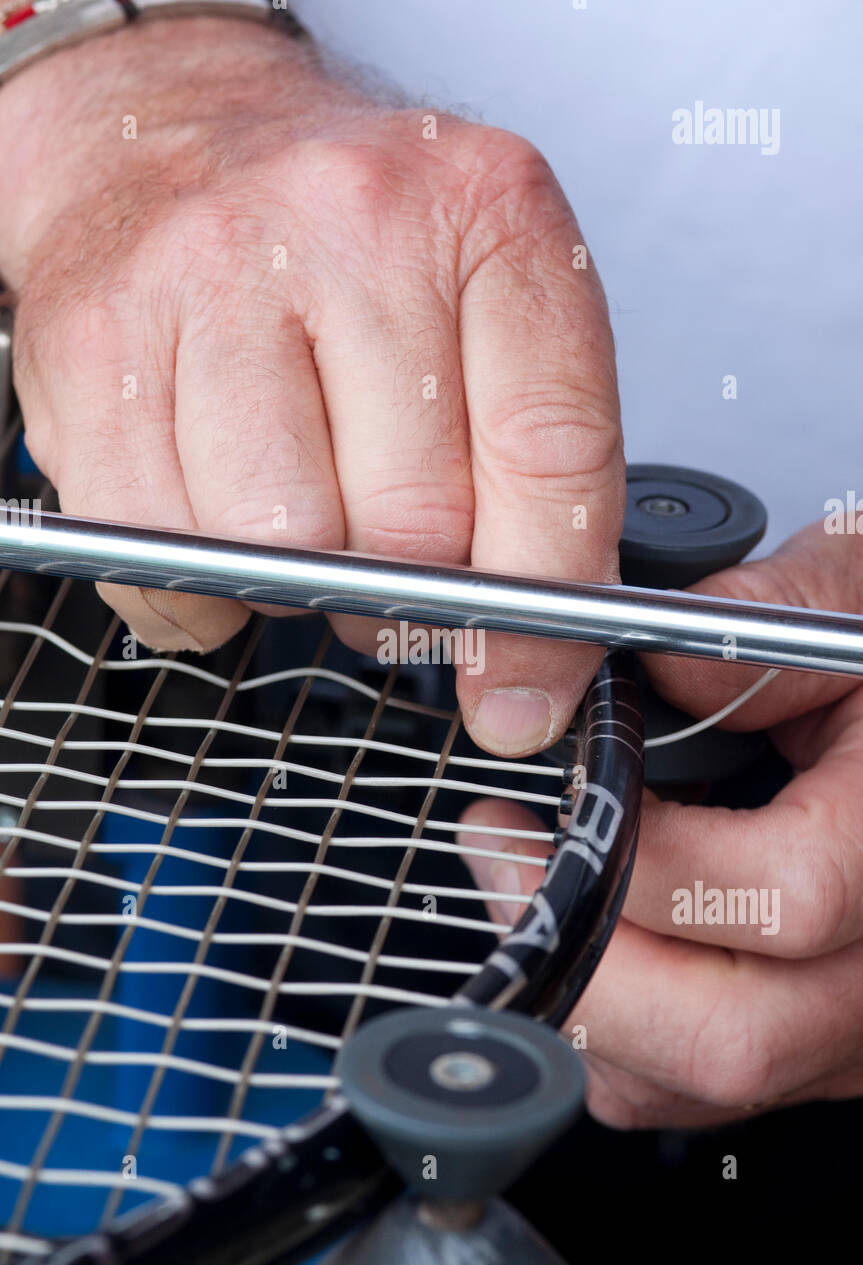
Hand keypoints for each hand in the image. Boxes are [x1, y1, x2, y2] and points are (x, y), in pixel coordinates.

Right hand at [0, 16, 624, 757]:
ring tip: (300, 517)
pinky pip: (159, 559)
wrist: (179, 137)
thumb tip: (525, 684)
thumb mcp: (492, 314)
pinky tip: (217, 522)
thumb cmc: (351, 243)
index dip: (544, 607)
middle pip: (411, 528)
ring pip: (279, 550)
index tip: (524, 685)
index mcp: (485, 213)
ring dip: (299, 583)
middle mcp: (349, 225)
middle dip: (408, 590)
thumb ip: (541, 485)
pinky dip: (200, 590)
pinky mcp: (96, 344)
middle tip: (390, 555)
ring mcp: (207, 276)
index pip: (548, 454)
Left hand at [461, 519, 862, 1124]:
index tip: (576, 798)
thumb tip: (653, 666)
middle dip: (585, 953)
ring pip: (694, 1085)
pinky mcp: (815, 1052)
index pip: (781, 900)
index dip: (648, 860)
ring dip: (582, 994)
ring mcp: (855, 1029)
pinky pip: (688, 1092)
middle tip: (506, 853)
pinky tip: (588, 935)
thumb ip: (762, 622)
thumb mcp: (848, 600)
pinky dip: (612, 1030)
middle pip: (731, 1038)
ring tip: (532, 884)